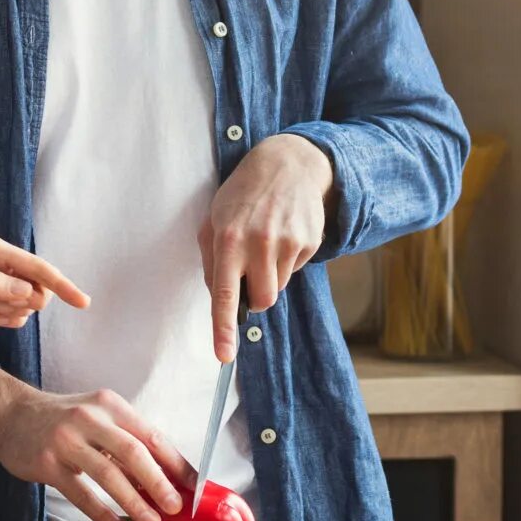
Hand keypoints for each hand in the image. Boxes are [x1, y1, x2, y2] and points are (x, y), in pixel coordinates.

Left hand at [0, 235, 88, 329]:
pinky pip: (13, 312)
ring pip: (27, 302)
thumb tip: (26, 293)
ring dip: (18, 313)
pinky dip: (11, 319)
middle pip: (37, 287)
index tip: (82, 302)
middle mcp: (0, 266)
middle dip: (31, 302)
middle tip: (3, 309)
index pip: (37, 267)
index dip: (61, 284)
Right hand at [0, 362, 187, 520]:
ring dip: (133, 502)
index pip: (151, 435)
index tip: (193, 487)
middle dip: (158, 483)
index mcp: (109, 404)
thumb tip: (165, 477)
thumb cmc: (60, 419)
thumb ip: (125, 439)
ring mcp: (66, 440)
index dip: (176, 463)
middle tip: (176, 508)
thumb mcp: (96, 415)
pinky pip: (81, 494)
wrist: (8, 413)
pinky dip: (103, 515)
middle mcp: (89, 417)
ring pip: (107, 474)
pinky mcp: (47, 463)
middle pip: (133, 452)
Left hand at [199, 133, 333, 361]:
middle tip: (250, 269)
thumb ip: (211, 261)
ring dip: (270, 275)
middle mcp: (259, 243)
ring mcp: (287, 242)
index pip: (225, 294)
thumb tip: (219, 299)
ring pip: (278, 287)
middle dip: (256, 296)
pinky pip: (295, 270)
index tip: (223, 356)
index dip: (223, 328)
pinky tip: (283, 233)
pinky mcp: (309, 241)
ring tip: (266, 242)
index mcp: (228, 239)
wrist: (287, 164)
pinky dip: (287, 260)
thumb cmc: (242, 196)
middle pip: (262, 301)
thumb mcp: (214, 220)